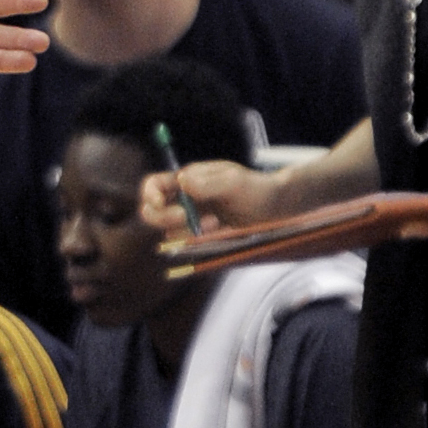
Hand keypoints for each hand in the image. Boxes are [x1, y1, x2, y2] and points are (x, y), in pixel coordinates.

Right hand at [141, 160, 281, 239]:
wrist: (279, 210)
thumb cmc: (256, 188)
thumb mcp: (234, 181)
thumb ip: (207, 182)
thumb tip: (182, 182)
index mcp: (186, 182)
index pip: (153, 186)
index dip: (149, 194)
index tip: (159, 203)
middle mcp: (184, 202)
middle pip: (152, 213)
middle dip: (163, 217)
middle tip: (184, 217)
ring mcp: (192, 223)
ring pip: (170, 233)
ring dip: (187, 231)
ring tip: (215, 223)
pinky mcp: (202, 241)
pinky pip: (188, 246)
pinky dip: (199, 242)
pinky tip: (219, 231)